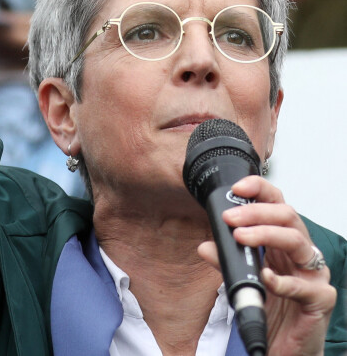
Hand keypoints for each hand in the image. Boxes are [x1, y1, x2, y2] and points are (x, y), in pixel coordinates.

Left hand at [198, 176, 336, 355]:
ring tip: (241, 237)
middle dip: (257, 212)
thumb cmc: (274, 310)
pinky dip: (282, 280)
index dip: (260, 190)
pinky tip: (265, 277)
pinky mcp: (320, 299)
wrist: (286, 349)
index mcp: (285, 242)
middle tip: (231, 217)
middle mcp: (302, 253)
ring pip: (297, 241)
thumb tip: (206, 246)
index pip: (277, 204)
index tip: (238, 187)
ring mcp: (314, 274)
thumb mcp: (246, 281)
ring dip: (266, 234)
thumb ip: (228, 262)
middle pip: (287, 216)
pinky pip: (304, 286)